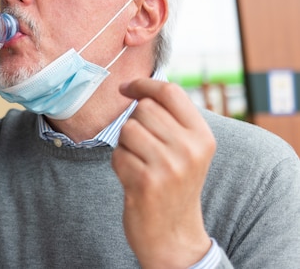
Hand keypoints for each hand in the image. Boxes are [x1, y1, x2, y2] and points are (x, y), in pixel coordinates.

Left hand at [112, 78, 216, 267]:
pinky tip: (133, 180)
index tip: (127, 87)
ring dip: (125, 145)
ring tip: (139, 163)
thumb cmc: (173, 185)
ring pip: (127, 129)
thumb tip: (138, 88)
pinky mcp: (146, 182)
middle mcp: (190, 149)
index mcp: (203, 137)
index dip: (144, 84)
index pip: (171, 92)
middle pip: (144, 109)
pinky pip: (117, 154)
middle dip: (134, 122)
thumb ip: (171, 120)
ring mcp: (169, 167)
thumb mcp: (187, 151)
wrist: (173, 236)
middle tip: (141, 147)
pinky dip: (119, 164)